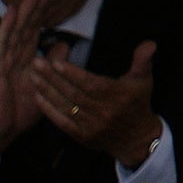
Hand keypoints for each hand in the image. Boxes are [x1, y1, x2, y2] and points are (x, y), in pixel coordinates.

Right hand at [0, 0, 47, 159]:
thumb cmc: (18, 113)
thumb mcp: (44, 85)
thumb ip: (53, 64)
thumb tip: (64, 44)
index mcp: (23, 60)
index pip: (33, 32)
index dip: (41, 15)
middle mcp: (12, 57)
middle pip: (24, 27)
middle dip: (33, 8)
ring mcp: (0, 61)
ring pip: (13, 31)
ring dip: (22, 12)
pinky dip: (4, 28)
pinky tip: (10, 13)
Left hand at [31, 39, 160, 163]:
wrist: (136, 139)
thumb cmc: (137, 103)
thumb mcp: (143, 80)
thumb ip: (143, 61)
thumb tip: (150, 43)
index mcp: (116, 96)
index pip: (90, 84)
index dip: (73, 74)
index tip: (56, 61)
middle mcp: (103, 112)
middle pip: (73, 94)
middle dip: (53, 78)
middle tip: (36, 63)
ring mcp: (91, 126)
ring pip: (65, 107)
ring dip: (47, 91)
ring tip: (32, 76)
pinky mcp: (82, 136)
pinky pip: (63, 122)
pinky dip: (49, 110)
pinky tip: (37, 96)